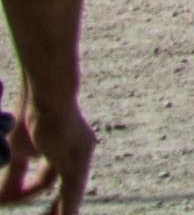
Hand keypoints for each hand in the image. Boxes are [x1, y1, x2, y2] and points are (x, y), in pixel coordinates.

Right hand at [5, 84, 87, 207]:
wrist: (46, 94)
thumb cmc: (29, 114)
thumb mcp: (17, 149)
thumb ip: (13, 173)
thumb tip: (2, 197)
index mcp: (63, 146)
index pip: (46, 176)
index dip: (25, 190)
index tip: (6, 198)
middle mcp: (78, 153)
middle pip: (64, 188)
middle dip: (54, 207)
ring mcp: (81, 157)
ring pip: (70, 194)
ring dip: (58, 211)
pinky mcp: (78, 162)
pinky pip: (71, 194)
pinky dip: (66, 209)